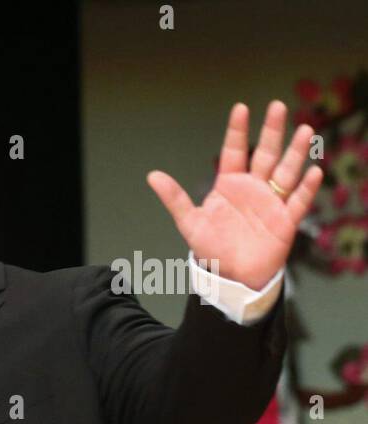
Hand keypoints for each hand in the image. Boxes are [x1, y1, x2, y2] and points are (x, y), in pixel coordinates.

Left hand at [148, 100, 322, 288]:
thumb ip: (175, 198)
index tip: (240, 108)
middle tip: (277, 106)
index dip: (236, 131)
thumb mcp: (190, 223)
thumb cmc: (212, 247)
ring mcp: (272, 202)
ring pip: (286, 172)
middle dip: (272, 131)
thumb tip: (152, 175)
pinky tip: (313, 172)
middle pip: (265, 154)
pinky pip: (298, 202)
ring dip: (295, 153)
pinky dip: (306, 188)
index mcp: (230, 184)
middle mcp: (254, 188)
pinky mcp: (286, 221)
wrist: (231, 276)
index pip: (234, 151)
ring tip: (304, 131)